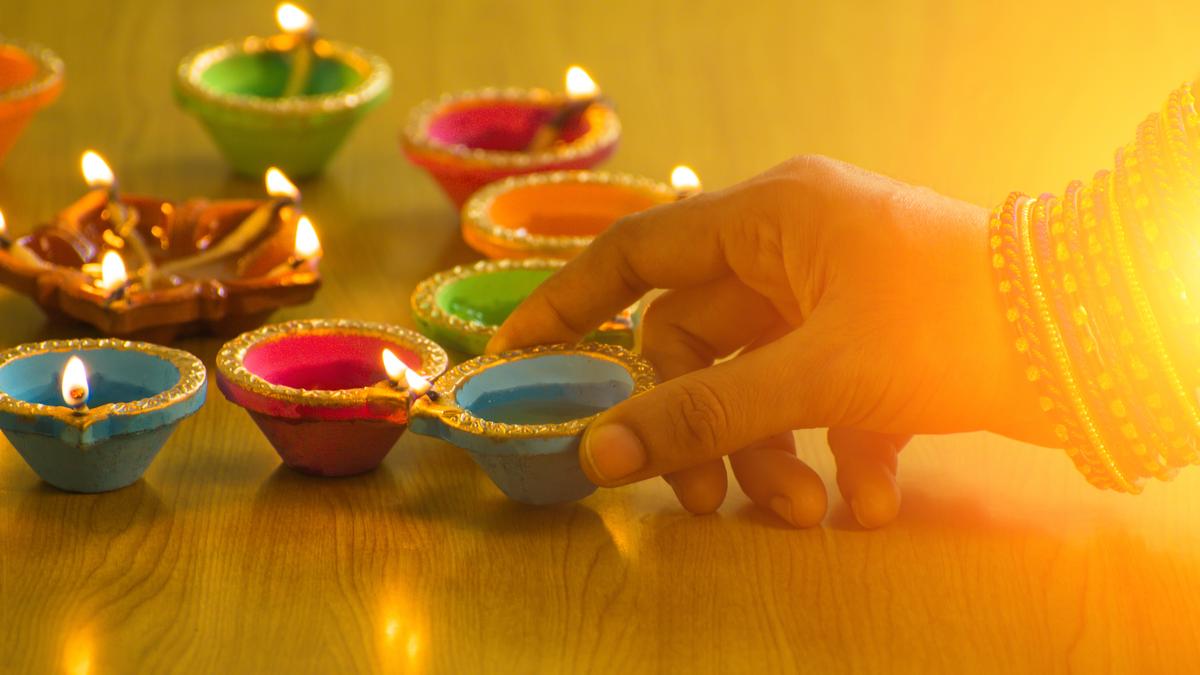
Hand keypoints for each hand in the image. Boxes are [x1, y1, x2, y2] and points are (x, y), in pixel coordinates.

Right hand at [488, 156, 1055, 527]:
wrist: (1092, 340)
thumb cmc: (944, 327)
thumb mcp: (812, 376)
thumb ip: (701, 415)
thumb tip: (598, 453)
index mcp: (768, 216)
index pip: (638, 251)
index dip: (569, 303)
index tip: (517, 354)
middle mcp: (793, 243)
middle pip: (698, 340)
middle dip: (701, 425)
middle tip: (704, 500)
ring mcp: (835, 290)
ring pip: (759, 376)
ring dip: (770, 450)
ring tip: (802, 512)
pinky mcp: (873, 336)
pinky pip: (820, 390)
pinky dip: (834, 448)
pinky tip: (872, 500)